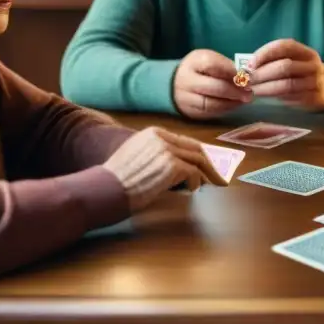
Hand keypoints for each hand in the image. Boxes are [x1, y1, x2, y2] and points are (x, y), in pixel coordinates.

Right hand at [103, 126, 226, 211]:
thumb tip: (181, 167)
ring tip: (214, 184)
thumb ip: (156, 156)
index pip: (184, 141)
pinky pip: (194, 173)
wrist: (104, 189)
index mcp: (153, 133)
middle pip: (195, 148)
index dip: (198, 154)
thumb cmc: (117, 181)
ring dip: (207, 175)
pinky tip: (192, 190)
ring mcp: (167, 150)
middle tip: (219, 176)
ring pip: (198, 160)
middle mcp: (161, 138)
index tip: (207, 164)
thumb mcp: (136, 158)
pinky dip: (196, 183)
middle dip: (210, 163)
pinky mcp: (171, 166)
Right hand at [173, 49, 252, 119]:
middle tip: (250, 93)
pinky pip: (210, 113)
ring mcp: (187, 99)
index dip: (233, 72)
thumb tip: (246, 75)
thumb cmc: (199, 69)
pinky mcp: (190, 112)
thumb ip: (226, 65)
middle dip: (236, 91)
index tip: (248, 77)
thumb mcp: (209, 59)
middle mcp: (187, 81)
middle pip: (215, 87)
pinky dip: (225, 109)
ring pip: (213, 104)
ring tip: (244, 100)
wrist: (175, 83)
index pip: (214, 66)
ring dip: (232, 102)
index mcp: (194, 62)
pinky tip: (234, 104)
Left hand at [247, 38, 323, 110]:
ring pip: (286, 85)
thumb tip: (247, 68)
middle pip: (284, 66)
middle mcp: (312, 65)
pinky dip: (275, 97)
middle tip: (247, 81)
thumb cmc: (301, 72)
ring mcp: (315, 82)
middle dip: (262, 74)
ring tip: (253, 90)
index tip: (249, 64)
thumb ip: (274, 61)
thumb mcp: (294, 61)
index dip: (265, 53)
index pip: (284, 46)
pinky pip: (291, 98)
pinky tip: (266, 97)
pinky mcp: (313, 98)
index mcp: (306, 52)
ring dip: (266, 88)